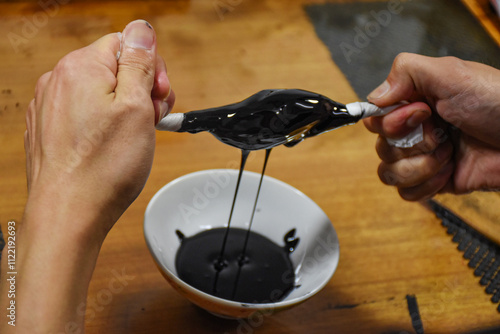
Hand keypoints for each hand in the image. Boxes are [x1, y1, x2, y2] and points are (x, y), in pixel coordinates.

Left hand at [24, 20, 174, 236]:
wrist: (70, 213)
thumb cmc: (103, 167)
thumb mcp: (137, 107)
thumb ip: (140, 62)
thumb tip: (142, 30)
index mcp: (80, 67)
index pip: (126, 43)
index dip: (151, 69)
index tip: (159, 96)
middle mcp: (58, 80)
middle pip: (113, 67)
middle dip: (140, 89)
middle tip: (150, 118)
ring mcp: (50, 105)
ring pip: (101, 91)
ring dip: (125, 107)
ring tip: (133, 136)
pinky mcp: (50, 127)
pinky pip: (85, 111)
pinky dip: (104, 122)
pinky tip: (113, 144)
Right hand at [363, 53, 499, 200]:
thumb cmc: (499, 104)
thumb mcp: (453, 74)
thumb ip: (407, 71)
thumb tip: (374, 96)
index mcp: (416, 102)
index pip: (375, 118)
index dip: (391, 121)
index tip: (422, 113)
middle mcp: (416, 130)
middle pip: (380, 147)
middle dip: (413, 144)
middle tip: (443, 133)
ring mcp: (424, 158)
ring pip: (388, 173)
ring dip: (420, 166)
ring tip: (449, 154)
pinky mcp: (434, 182)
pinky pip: (407, 193)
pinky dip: (426, 186)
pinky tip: (449, 172)